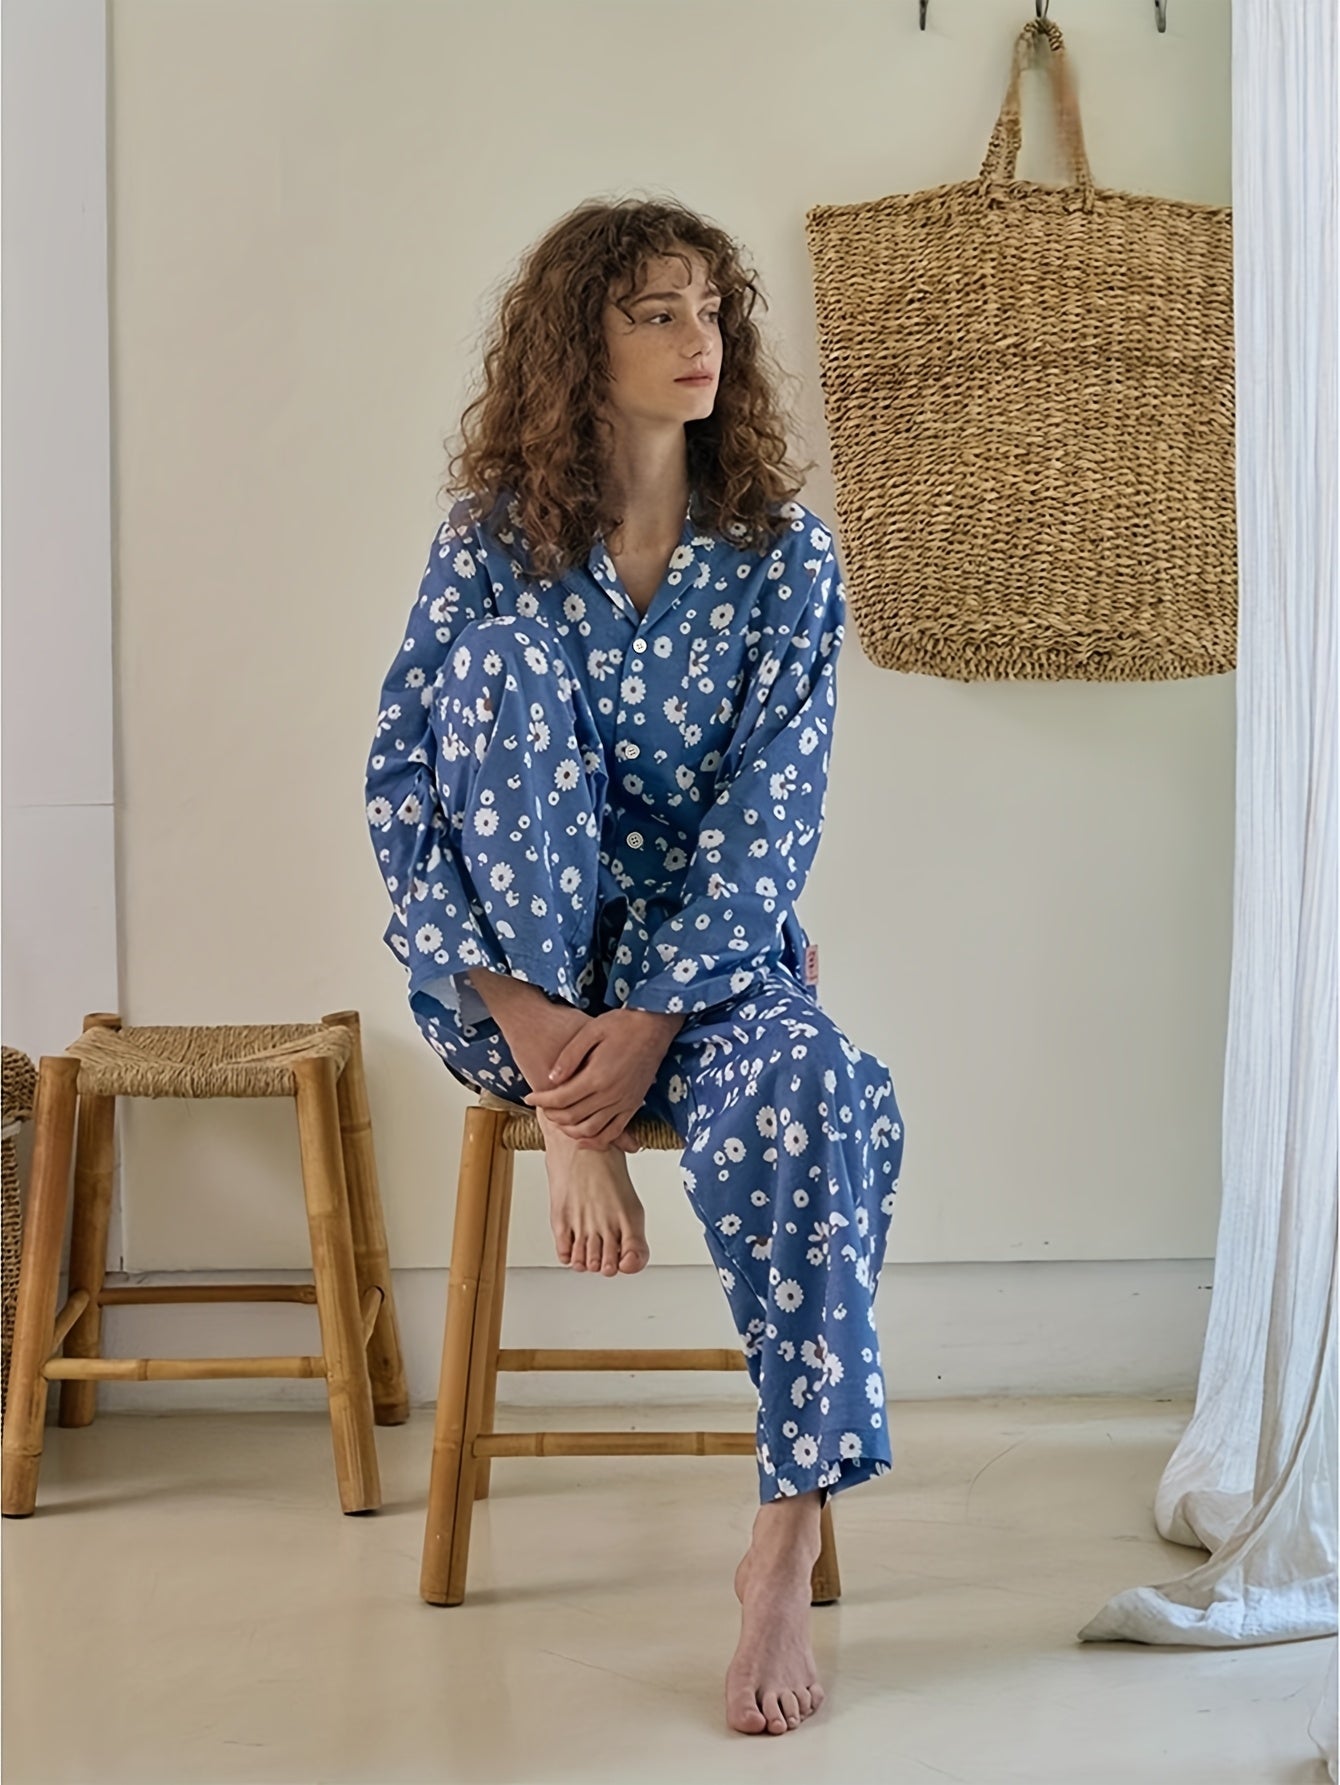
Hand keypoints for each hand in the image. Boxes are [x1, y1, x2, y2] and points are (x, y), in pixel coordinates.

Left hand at [523, 1007, 682, 1148]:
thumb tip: (551, 1079)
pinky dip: (596, 1140)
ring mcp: (624, 1102)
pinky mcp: (634, 1105)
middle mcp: (611, 1094)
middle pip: (573, 1117)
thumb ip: (569, 1056)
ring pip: (591, 1130)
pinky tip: (583, 1138)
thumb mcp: (591, 1031)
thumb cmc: (624, 1024)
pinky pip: (614, 1132)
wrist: (655, 1026)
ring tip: (558, 1120)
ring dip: (570, 1130)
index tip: (529, 1097)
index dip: (541, 1101)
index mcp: (597, 1076)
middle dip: (552, 1115)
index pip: (561, 1098)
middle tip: (541, 1107)